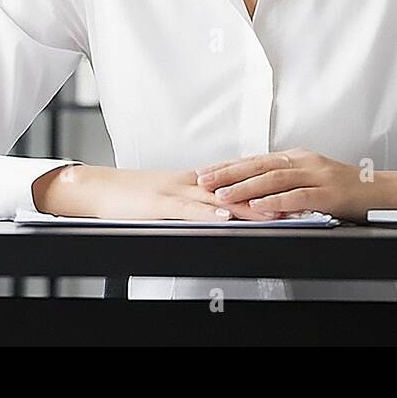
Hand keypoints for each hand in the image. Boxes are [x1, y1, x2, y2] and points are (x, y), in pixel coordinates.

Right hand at [35, 165, 283, 220]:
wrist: (97, 189)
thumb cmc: (133, 198)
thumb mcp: (173, 200)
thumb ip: (199, 205)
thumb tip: (228, 213)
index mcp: (198, 181)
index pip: (240, 184)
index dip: (270, 190)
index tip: (297, 196)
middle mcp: (192, 183)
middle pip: (237, 189)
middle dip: (269, 198)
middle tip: (299, 205)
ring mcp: (176, 191)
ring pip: (219, 197)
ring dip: (248, 205)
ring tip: (275, 213)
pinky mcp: (159, 203)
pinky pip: (187, 207)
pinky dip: (208, 212)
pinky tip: (226, 216)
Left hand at [194, 148, 396, 223]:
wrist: (383, 192)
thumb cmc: (348, 189)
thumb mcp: (315, 178)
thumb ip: (288, 182)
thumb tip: (256, 190)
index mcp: (300, 157)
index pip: (258, 159)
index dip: (230, 165)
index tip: (206, 172)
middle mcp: (306, 161)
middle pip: (260, 164)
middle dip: (229, 173)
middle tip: (204, 180)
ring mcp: (318, 175)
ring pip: (275, 177)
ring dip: (246, 187)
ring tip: (223, 194)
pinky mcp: (329, 193)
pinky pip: (298, 196)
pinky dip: (277, 202)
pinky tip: (260, 207)